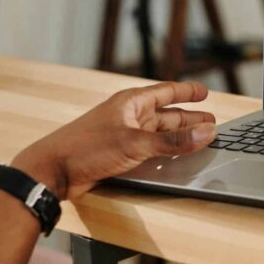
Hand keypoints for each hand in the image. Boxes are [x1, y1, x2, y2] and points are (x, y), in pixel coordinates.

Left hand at [11, 82, 216, 200]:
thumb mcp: (136, 143)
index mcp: (131, 103)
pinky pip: (150, 150)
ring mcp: (123, 136)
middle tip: (210, 122)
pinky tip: (175, 157)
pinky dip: (165, 152)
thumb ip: (173, 141)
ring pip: (159, 134)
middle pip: (166, 114)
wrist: (52, 171)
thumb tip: (206, 132)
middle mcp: (128, 117)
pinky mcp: (118, 155)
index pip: (166, 92)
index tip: (204, 92)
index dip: (187, 92)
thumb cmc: (86, 149)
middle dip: (189, 119)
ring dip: (179, 137)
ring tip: (199, 139)